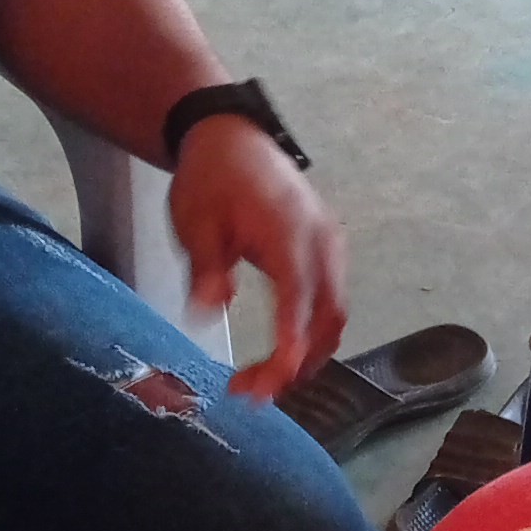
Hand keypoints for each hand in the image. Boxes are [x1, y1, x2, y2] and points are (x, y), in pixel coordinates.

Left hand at [169, 119, 349, 401]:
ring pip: (335, 315)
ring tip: (265, 382)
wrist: (232, 137)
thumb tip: (210, 313)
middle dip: (297, 363)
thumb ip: (207, 269)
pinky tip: (285, 352)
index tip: (275, 380)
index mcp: (289, 232)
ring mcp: (331, 245)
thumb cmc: (211, 179)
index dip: (292, 343)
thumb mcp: (196, 223)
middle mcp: (322, 241)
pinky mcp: (328, 250)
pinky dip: (314, 333)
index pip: (299, 298)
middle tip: (252, 393)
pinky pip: (332, 301)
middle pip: (328, 317)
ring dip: (307, 354)